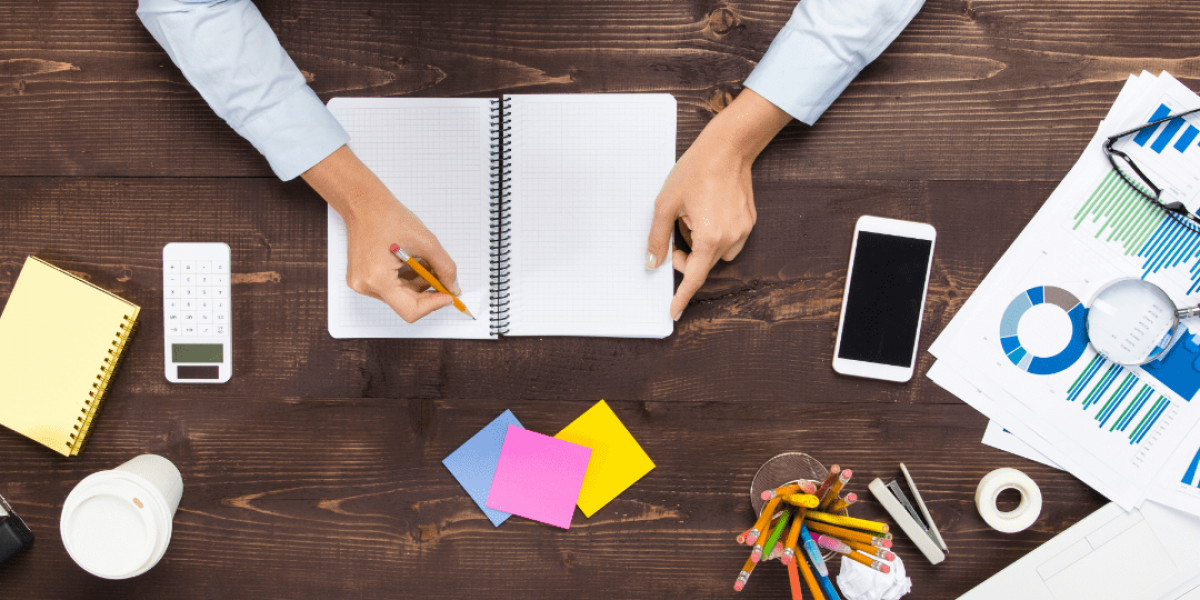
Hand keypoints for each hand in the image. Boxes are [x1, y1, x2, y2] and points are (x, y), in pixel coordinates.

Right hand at [303, 146, 458, 322]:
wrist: (364, 204)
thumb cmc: (388, 217)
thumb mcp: (426, 242)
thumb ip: (444, 268)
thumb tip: (453, 287)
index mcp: (377, 279)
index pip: (411, 310)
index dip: (433, 305)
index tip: (448, 296)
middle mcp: (365, 286)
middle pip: (406, 304)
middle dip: (428, 293)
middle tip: (444, 280)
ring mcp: (362, 283)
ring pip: (400, 297)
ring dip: (418, 285)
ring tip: (426, 264)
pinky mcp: (363, 278)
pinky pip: (391, 288)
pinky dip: (407, 280)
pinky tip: (413, 264)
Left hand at [646, 88, 791, 319]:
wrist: (728, 147)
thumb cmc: (696, 171)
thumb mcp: (666, 204)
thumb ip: (658, 237)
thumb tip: (653, 263)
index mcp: (710, 238)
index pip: (693, 277)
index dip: (682, 296)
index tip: (674, 312)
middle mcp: (731, 239)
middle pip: (703, 264)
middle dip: (685, 256)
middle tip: (675, 233)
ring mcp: (743, 231)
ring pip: (716, 254)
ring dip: (701, 246)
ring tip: (693, 217)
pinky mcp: (749, 222)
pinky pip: (728, 240)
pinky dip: (713, 235)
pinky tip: (707, 211)